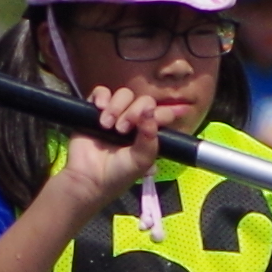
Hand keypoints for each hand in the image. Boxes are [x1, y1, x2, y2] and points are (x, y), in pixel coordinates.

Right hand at [43, 82, 171, 219]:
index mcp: (148, 133)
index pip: (162, 115)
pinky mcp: (94, 110)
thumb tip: (150, 110)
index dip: (170, 111)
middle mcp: (134, 121)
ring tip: (107, 126)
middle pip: (143, 100)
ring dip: (117, 107)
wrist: (89, 179)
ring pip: (123, 94)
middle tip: (122, 130)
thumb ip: (149, 138)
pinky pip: (101, 91)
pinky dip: (102, 97)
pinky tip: (99, 108)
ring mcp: (114, 114)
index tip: (182, 109)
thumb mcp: (140, 160)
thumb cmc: (118, 173)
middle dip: (135, 112)